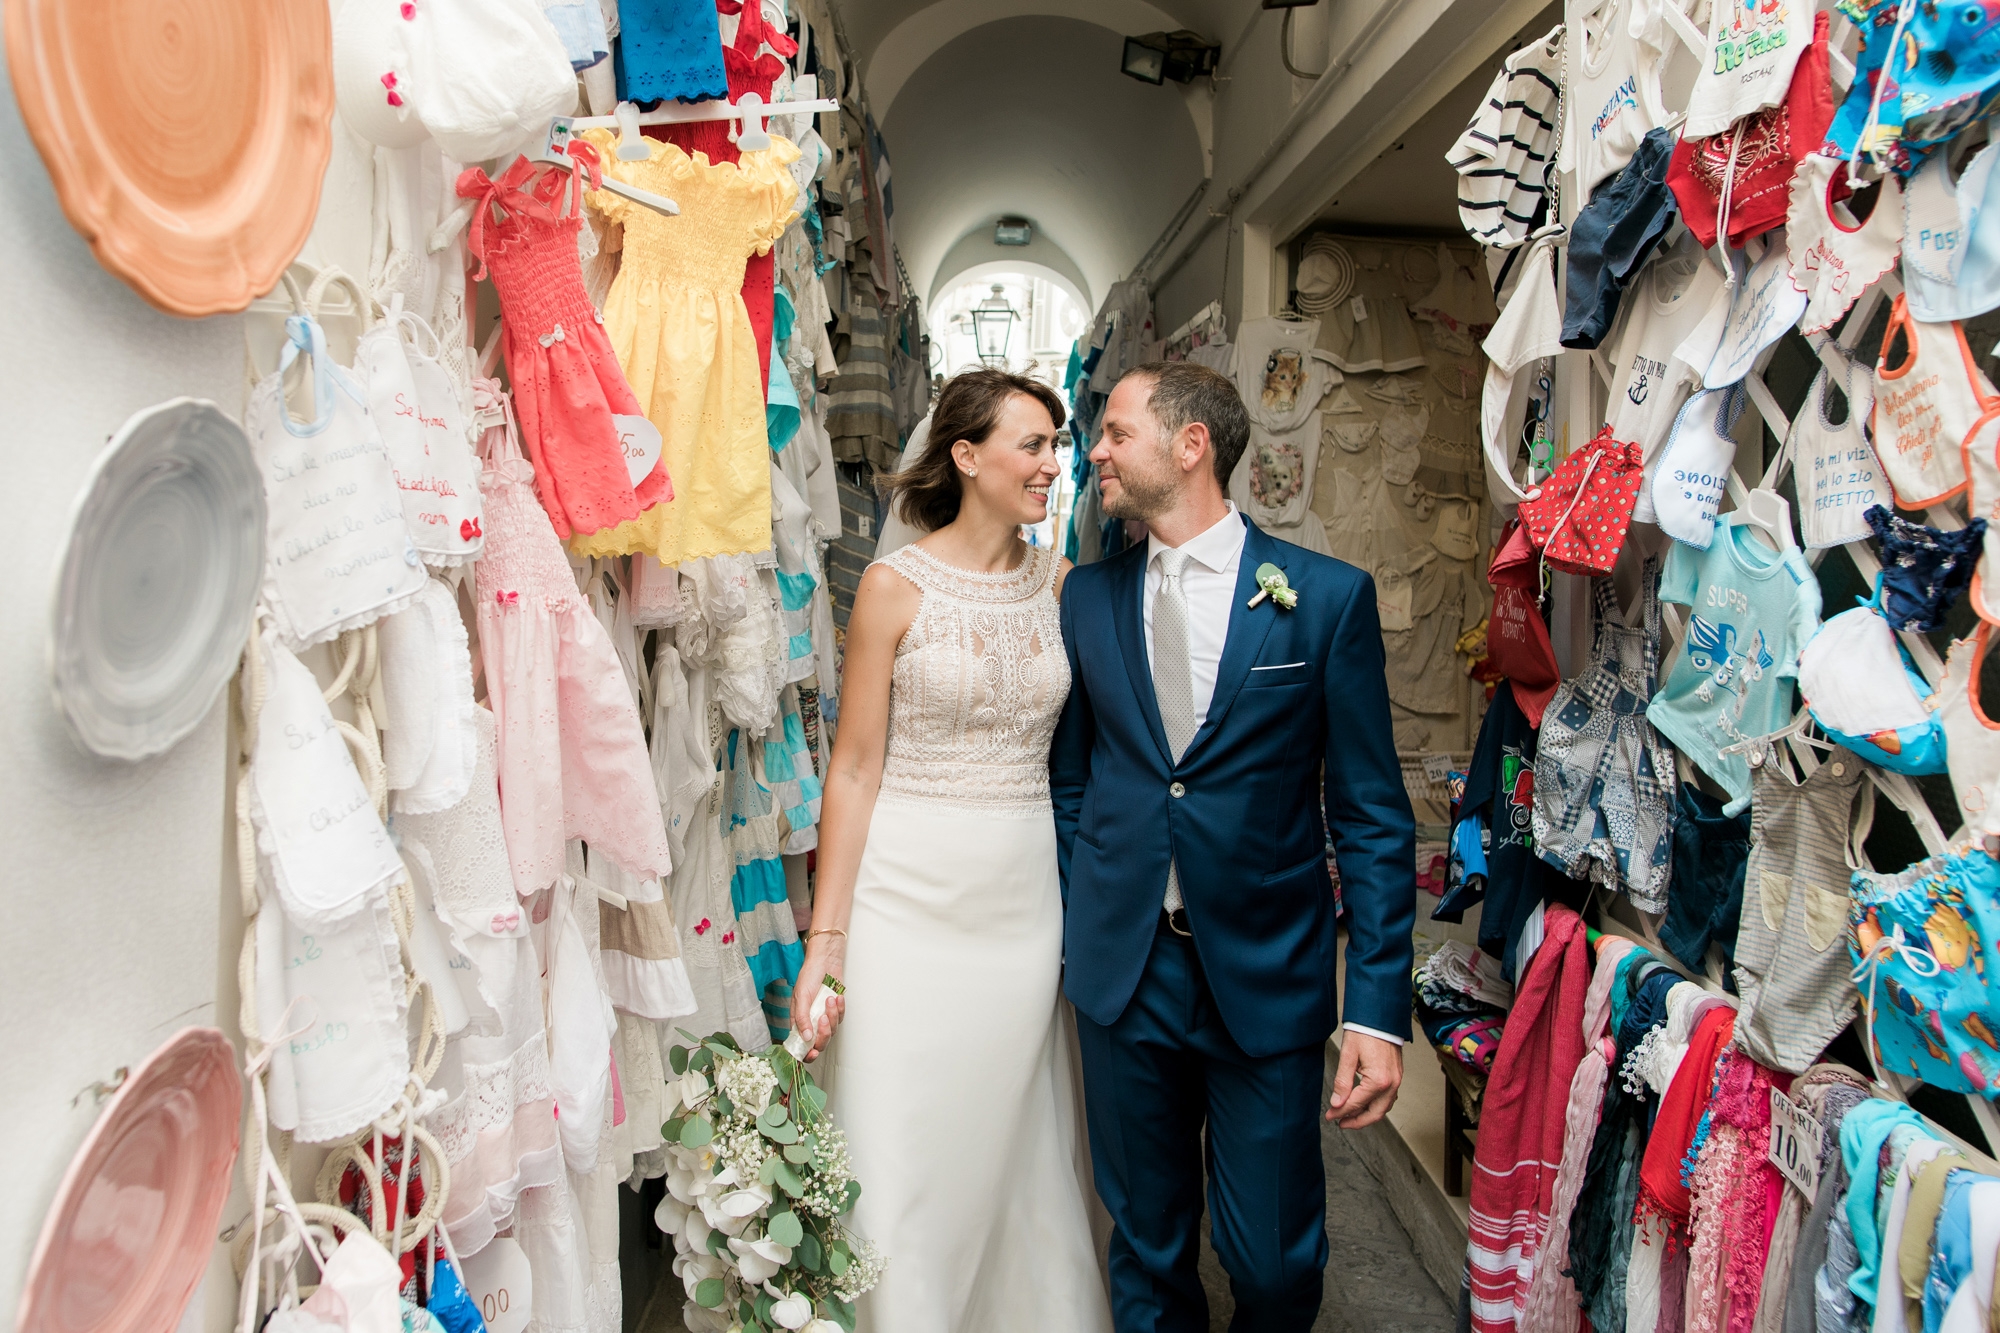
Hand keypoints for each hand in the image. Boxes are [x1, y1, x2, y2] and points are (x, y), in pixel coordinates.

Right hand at [790, 936, 846, 1062]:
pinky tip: (836, 997)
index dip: (806, 1054)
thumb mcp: (801, 997)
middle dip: (824, 1033)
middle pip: (820, 1042)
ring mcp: (824, 1017)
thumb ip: (801, 1018)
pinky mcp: (836, 1011)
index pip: (802, 1045)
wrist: (825, 962)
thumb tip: (805, 1038)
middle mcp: (811, 1022)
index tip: (812, 1054)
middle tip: (823, 1019)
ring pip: (832, 1030)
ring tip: (829, 999)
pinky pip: (840, 1017)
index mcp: (799, 1022)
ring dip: (832, 1015)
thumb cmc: (809, 976)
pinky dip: (839, 1008)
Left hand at [1325, 1030, 1402, 1128]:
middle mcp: (1392, 1084)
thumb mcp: (1348, 1056)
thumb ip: (1342, 1082)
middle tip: (1340, 1123)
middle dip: (1356, 1121)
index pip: (1356, 1104)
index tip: (1330, 1116)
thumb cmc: (1364, 1031)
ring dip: (1367, 1115)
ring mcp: (1397, 1080)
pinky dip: (1376, 1105)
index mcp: (1378, 1080)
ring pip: (1383, 1108)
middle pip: (1374, 1113)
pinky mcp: (1397, 1076)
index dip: (1340, 1112)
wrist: (1380, 1016)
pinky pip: (1388, 1098)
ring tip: (1350, 1116)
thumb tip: (1337, 1103)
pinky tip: (1364, 1103)